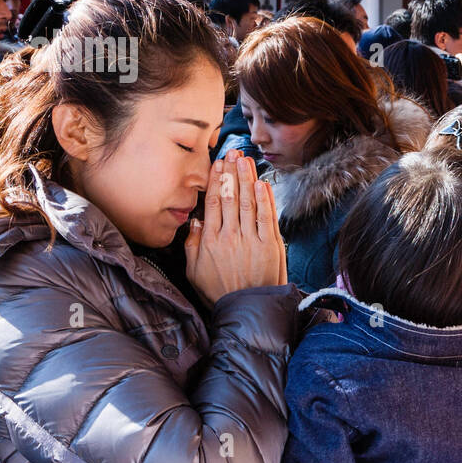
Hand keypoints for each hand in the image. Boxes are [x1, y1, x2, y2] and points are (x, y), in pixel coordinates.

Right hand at [185, 151, 286, 306]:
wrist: (246, 309)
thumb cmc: (219, 292)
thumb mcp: (193, 271)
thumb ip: (191, 245)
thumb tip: (194, 221)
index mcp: (209, 240)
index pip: (211, 202)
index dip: (215, 180)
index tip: (217, 164)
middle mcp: (229, 236)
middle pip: (229, 196)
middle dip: (231, 172)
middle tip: (232, 152)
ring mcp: (250, 239)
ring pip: (247, 201)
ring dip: (246, 178)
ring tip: (245, 160)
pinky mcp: (269, 245)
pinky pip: (265, 216)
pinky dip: (264, 198)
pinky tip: (262, 182)